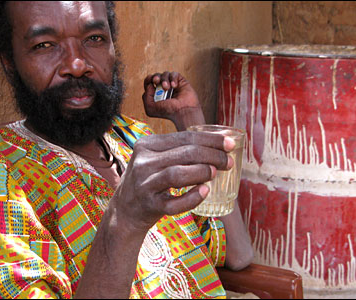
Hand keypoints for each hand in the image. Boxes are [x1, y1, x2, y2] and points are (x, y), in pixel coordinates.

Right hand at [111, 131, 234, 231]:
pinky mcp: (148, 205)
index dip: (211, 140)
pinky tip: (204, 192)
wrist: (125, 210)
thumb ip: (181, 149)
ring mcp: (144, 184)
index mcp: (147, 144)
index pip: (185, 137)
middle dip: (213, 156)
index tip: (231, 144)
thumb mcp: (157, 158)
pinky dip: (191, 198)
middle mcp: (143, 162)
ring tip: (215, 173)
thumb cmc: (150, 180)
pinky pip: (173, 203)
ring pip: (177, 174)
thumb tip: (221, 140)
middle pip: (185, 153)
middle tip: (228, 162)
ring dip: (202, 172)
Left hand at [142, 71, 204, 130]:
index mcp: (156, 95)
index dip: (148, 80)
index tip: (150, 81)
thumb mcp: (150, 108)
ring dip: (164, 79)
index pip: (149, 83)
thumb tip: (151, 85)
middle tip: (156, 81)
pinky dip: (172, 78)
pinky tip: (174, 86)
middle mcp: (164, 89)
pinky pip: (174, 74)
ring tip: (167, 88)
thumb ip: (146, 96)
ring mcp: (173, 85)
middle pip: (156, 76)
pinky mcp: (181, 82)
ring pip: (165, 74)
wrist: (183, 111)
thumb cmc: (168, 112)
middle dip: (155, 77)